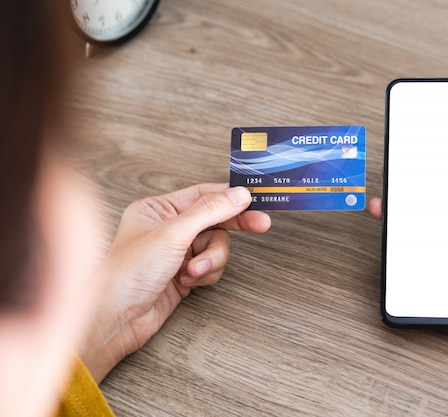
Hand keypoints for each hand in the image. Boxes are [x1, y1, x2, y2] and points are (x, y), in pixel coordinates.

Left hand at [80, 184, 270, 382]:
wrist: (117, 318)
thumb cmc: (129, 272)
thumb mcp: (173, 234)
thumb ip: (209, 211)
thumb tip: (237, 194)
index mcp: (158, 209)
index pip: (203, 194)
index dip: (230, 197)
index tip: (255, 200)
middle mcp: (168, 228)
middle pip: (214, 220)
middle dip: (234, 226)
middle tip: (261, 225)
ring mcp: (177, 252)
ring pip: (216, 246)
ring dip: (211, 259)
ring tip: (193, 270)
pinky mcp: (184, 274)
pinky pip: (211, 266)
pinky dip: (205, 274)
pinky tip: (188, 281)